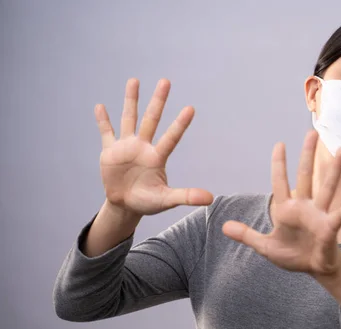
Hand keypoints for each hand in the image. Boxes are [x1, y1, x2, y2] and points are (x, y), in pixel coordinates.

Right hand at [95, 78, 212, 215]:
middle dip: (158, 101)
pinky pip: (106, 133)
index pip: (171, 137)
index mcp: (158, 157)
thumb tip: (210, 198)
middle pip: (152, 120)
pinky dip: (103, 121)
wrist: (125, 205)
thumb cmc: (148, 201)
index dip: (180, 124)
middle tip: (166, 81)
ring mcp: (126, 147)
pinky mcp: (110, 152)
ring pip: (130, 119)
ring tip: (134, 80)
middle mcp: (144, 147)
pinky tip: (100, 106)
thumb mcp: (167, 200)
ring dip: (131, 100)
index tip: (190, 108)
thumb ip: (186, 196)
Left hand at [222, 131, 340, 275]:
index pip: (280, 182)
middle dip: (307, 155)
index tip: (279, 144)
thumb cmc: (292, 254)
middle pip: (305, 175)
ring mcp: (319, 215)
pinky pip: (339, 215)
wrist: (313, 269)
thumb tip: (224, 226)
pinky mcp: (330, 228)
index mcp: (287, 209)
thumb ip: (247, 235)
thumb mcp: (265, 246)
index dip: (279, 164)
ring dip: (334, 169)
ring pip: (326, 187)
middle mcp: (304, 206)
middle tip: (312, 132)